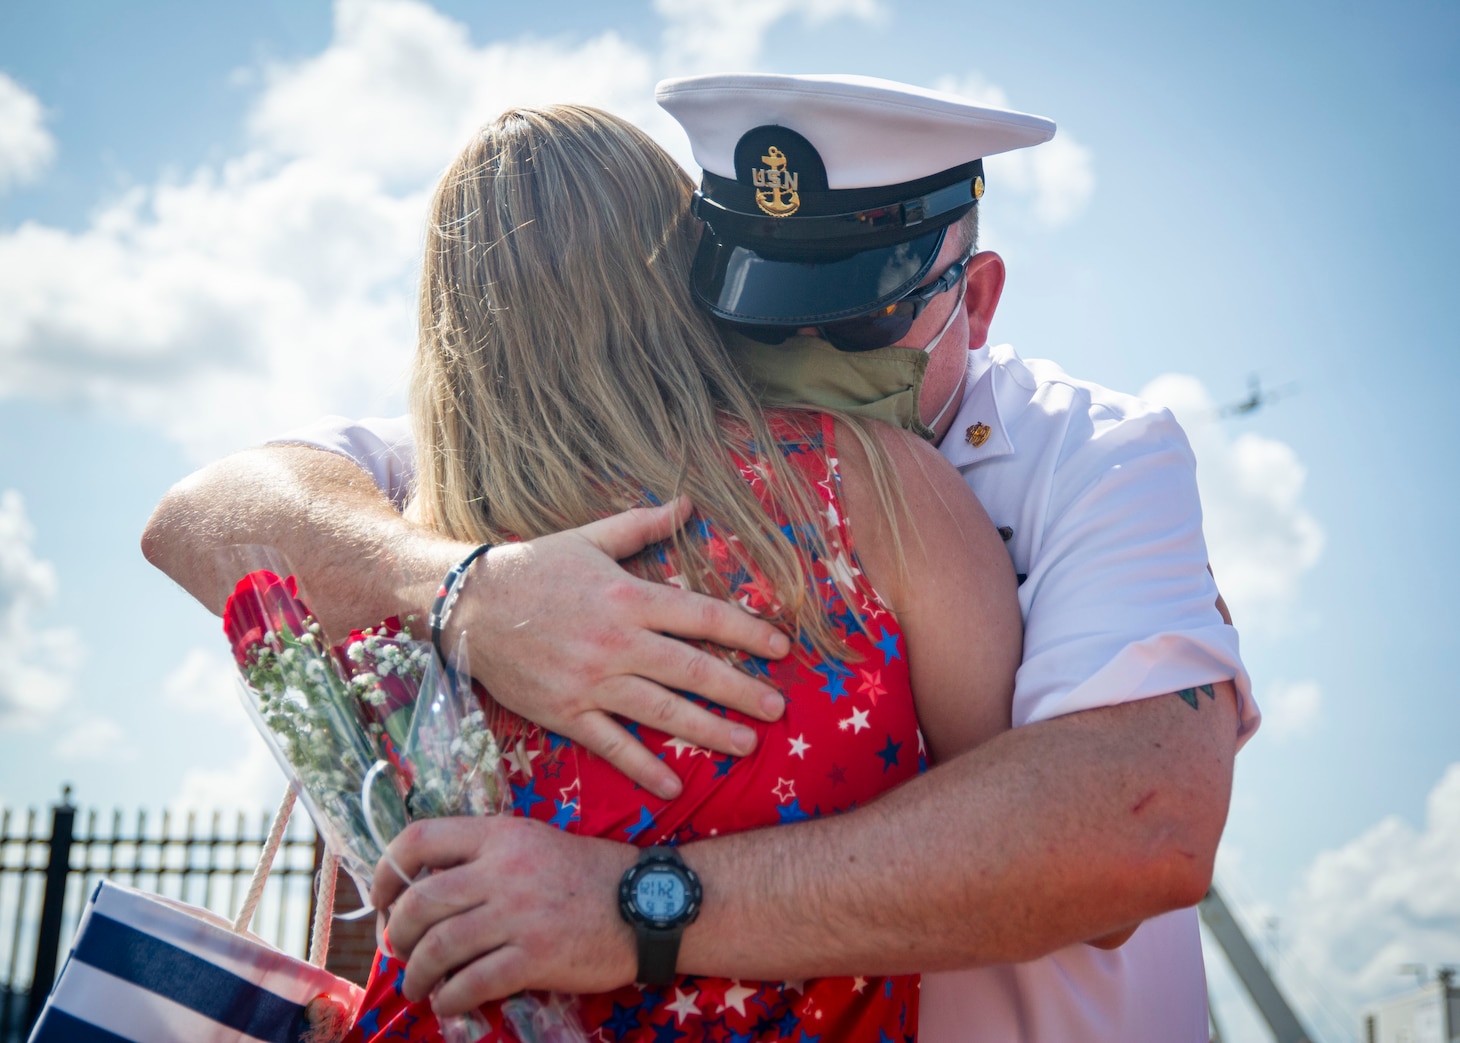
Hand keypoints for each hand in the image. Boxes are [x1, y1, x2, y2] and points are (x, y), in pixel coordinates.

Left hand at [372, 817, 637, 1014]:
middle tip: (395, 950)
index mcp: (500, 835)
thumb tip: (430, 890)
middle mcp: (503, 870)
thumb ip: (487, 857)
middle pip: (420, 901)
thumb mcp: (535, 843)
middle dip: (394, 933)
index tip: (380, 899)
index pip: (419, 839)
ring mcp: (519, 914)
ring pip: (439, 946)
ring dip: (416, 973)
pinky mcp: (536, 957)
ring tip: (417, 986)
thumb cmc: (590, 875)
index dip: (386, 871)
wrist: (649, 903)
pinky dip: (450, 999)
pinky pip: (472, 982)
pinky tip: (449, 1005)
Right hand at [456, 498, 790, 799]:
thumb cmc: (533, 566)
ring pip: (661, 712)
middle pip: (691, 670)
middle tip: (777, 710)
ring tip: (746, 746)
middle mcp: (616, 642)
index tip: (780, 648)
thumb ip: (642, 525)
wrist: (467, 604)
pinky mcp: (565, 712)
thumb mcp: (590, 538)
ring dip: (708, 731)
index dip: (746, 632)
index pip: (701, 616)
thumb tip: (687, 504)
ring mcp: (591, 682)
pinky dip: (643, 767)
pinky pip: (611, 744)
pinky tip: (673, 784)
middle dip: (740, 691)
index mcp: (627, 597)